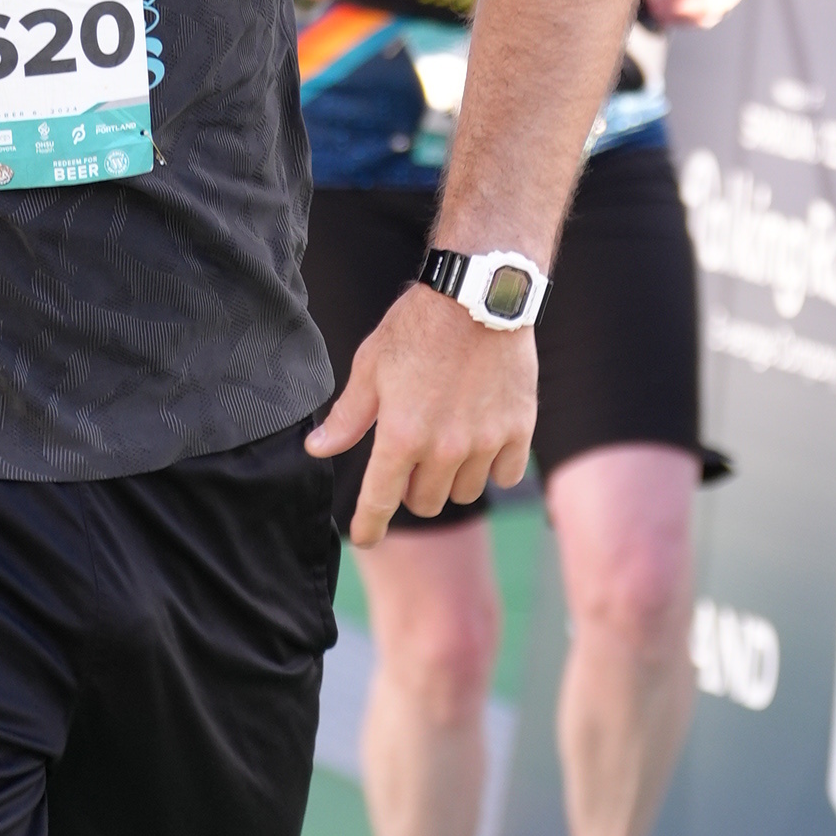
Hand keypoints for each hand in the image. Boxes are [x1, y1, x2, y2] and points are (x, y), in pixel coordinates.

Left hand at [306, 277, 536, 548]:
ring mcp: (485, 442)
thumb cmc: (417, 328)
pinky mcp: (519, 430)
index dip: (368, 526)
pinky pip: (506, 475)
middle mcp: (443, 448)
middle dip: (412, 491)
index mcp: (400, 436)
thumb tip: (317, 450)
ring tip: (447, 445)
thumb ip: (348, 417)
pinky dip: (494, 467)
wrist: (479, 297)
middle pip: (425, 503)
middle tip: (410, 461)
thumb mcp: (370, 367)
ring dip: (451, 479)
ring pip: (464, 492)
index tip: (364, 537)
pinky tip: (483, 442)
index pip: (379, 502)